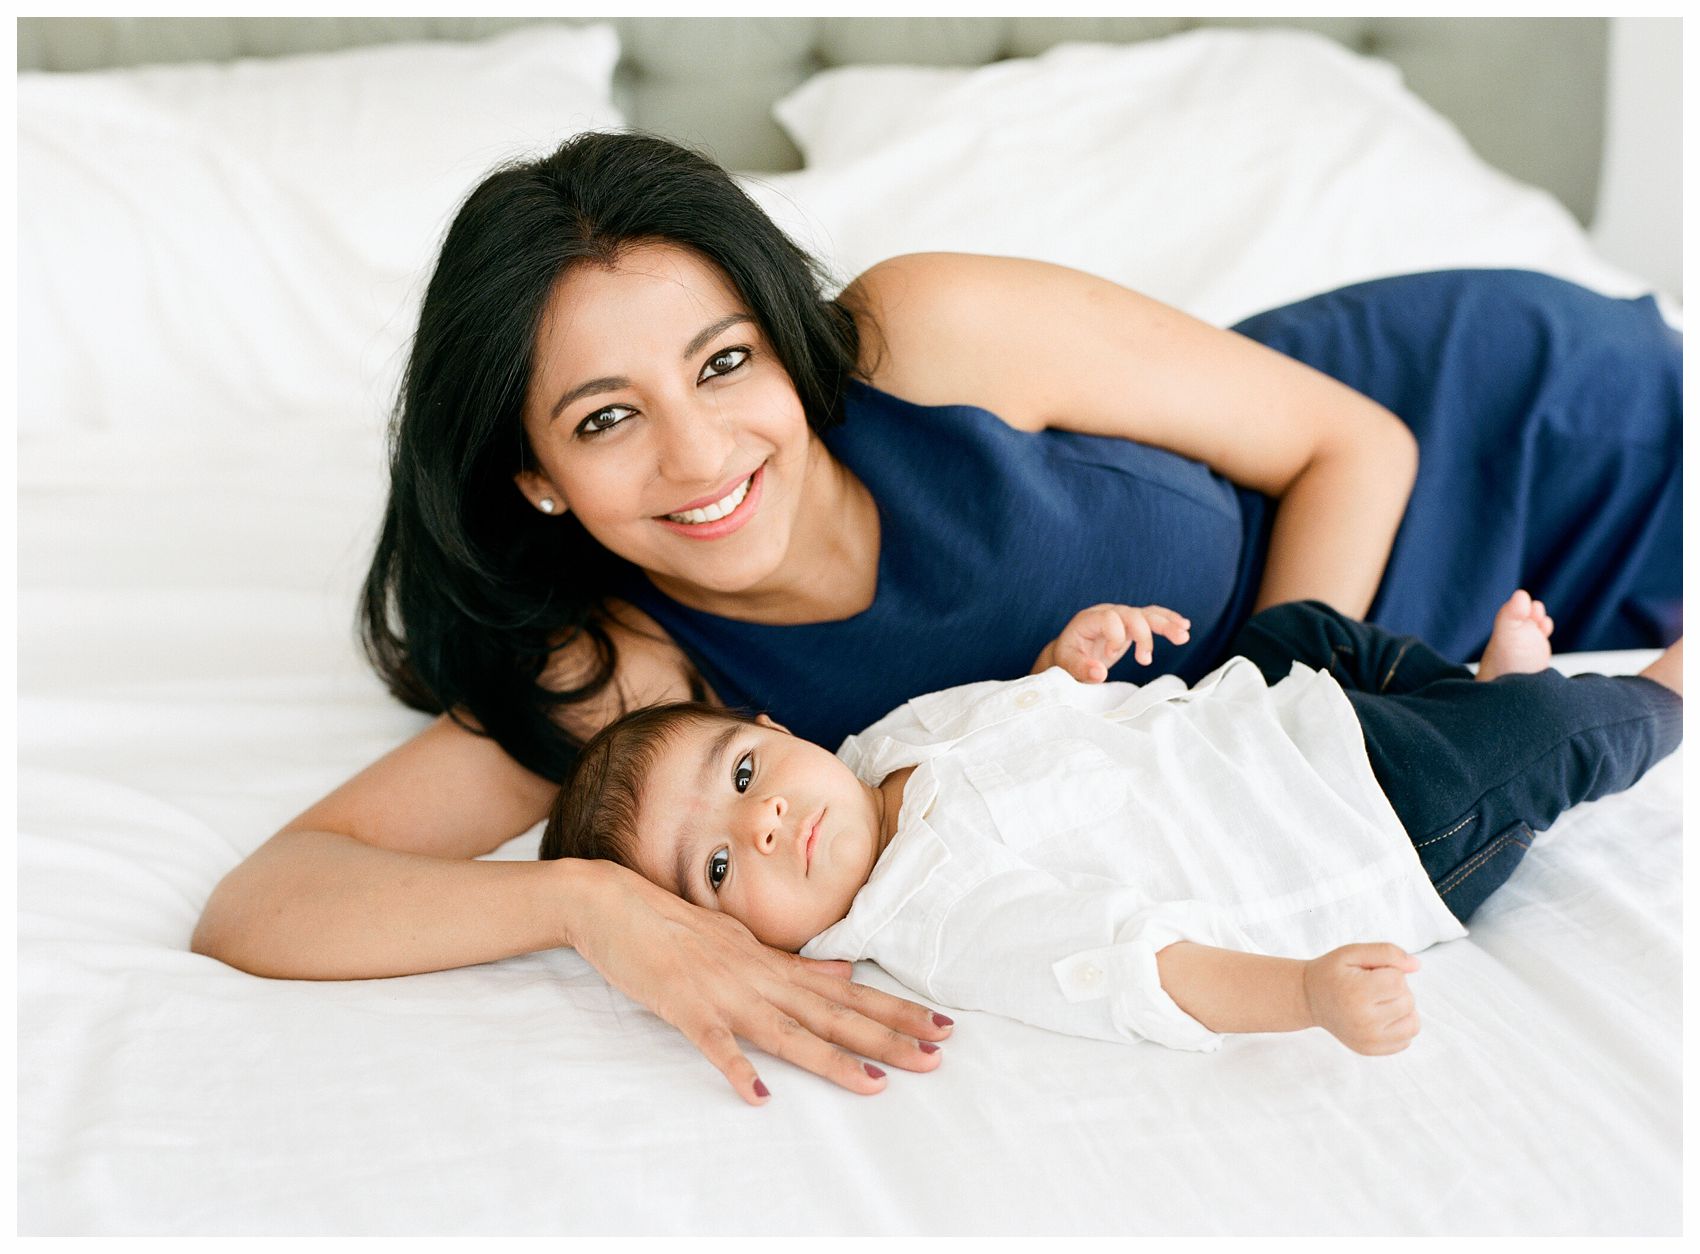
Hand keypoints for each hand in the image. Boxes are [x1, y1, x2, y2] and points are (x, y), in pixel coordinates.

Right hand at [562, 859, 950, 1103]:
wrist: (612, 903)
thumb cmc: (674, 926)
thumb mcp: (741, 941)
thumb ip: (792, 964)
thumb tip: (845, 972)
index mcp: (772, 964)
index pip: (846, 994)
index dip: (894, 1011)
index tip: (939, 1026)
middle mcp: (758, 977)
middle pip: (832, 1014)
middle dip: (887, 1036)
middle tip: (937, 1056)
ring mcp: (723, 992)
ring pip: (788, 1030)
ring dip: (833, 1058)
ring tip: (877, 1083)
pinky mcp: (684, 1006)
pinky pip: (715, 1042)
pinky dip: (737, 1067)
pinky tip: (759, 1094)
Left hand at [1041, 603, 1190, 681]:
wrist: (1069, 655)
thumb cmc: (1067, 661)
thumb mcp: (1067, 666)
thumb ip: (1081, 668)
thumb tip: (1100, 673)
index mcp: (1088, 620)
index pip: (1109, 619)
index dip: (1115, 637)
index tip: (1111, 656)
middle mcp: (1106, 613)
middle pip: (1131, 614)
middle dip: (1144, 635)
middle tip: (1147, 659)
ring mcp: (1120, 617)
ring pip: (1146, 614)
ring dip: (1166, 624)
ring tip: (1184, 635)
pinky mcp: (1131, 624)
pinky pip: (1152, 617)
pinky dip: (1167, 621)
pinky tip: (1184, 626)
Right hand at [1302, 942, 1420, 1055]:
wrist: (1309, 999)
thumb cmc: (1332, 972)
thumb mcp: (1353, 952)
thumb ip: (1387, 952)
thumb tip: (1417, 965)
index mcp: (1357, 994)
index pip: (1399, 981)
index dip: (1389, 972)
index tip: (1370, 973)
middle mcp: (1363, 1022)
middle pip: (1408, 1002)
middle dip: (1396, 990)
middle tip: (1372, 986)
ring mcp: (1368, 1040)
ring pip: (1413, 1024)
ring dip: (1403, 1010)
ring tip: (1381, 1002)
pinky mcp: (1370, 1050)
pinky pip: (1406, 1040)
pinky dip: (1399, 1027)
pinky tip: (1381, 1017)